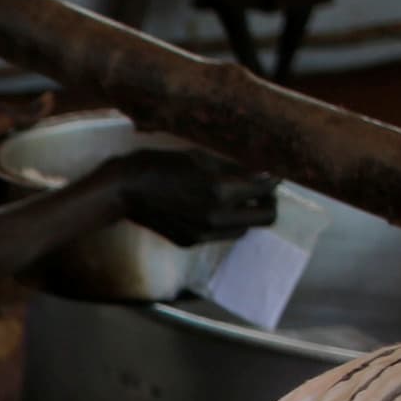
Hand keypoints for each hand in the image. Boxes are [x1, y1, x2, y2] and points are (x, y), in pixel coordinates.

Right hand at [106, 148, 278, 245]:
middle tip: (262, 189)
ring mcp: (204, 233)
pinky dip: (225, 222)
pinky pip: (221, 234)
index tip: (273, 172)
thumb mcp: (202, 158)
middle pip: (265, 218)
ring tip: (237, 198)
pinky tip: (212, 207)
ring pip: (244, 229)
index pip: (266, 189)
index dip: (273, 179)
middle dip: (268, 202)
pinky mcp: (192, 241)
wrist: (127, 190)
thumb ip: (234, 168)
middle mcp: (217, 217)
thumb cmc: (162, 165)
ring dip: (247, 214)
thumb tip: (261, 171)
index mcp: (221, 191)